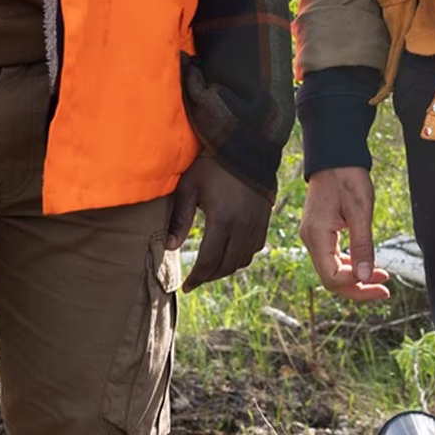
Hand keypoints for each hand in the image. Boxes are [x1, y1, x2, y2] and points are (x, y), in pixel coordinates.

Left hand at [164, 150, 271, 290]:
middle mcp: (242, 227)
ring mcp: (256, 224)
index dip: (196, 278)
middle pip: (226, 266)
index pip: (209, 262)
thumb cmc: (212, 166)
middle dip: (209, 277)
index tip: (185, 287)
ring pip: (242, 260)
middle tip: (196, 280)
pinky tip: (230, 253)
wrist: (246, 148)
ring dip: (225, 269)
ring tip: (210, 269)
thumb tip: (169, 247)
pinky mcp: (264, 219)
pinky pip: (254, 248)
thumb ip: (179, 219)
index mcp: (222, 221)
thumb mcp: (189, 188)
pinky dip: (241, 257)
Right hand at [300, 166, 392, 301]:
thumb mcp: (361, 211)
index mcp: (317, 236)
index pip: (332, 278)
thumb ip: (362, 246)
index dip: (357, 286)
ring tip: (382, 277)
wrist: (335, 155)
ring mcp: (313, 236)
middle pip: (331, 279)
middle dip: (358, 287)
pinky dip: (349, 265)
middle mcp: (311, 240)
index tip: (382, 282)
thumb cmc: (347, 177)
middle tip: (385, 288)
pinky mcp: (320, 232)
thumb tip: (365, 277)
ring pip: (332, 270)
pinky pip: (332, 257)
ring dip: (355, 277)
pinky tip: (366, 264)